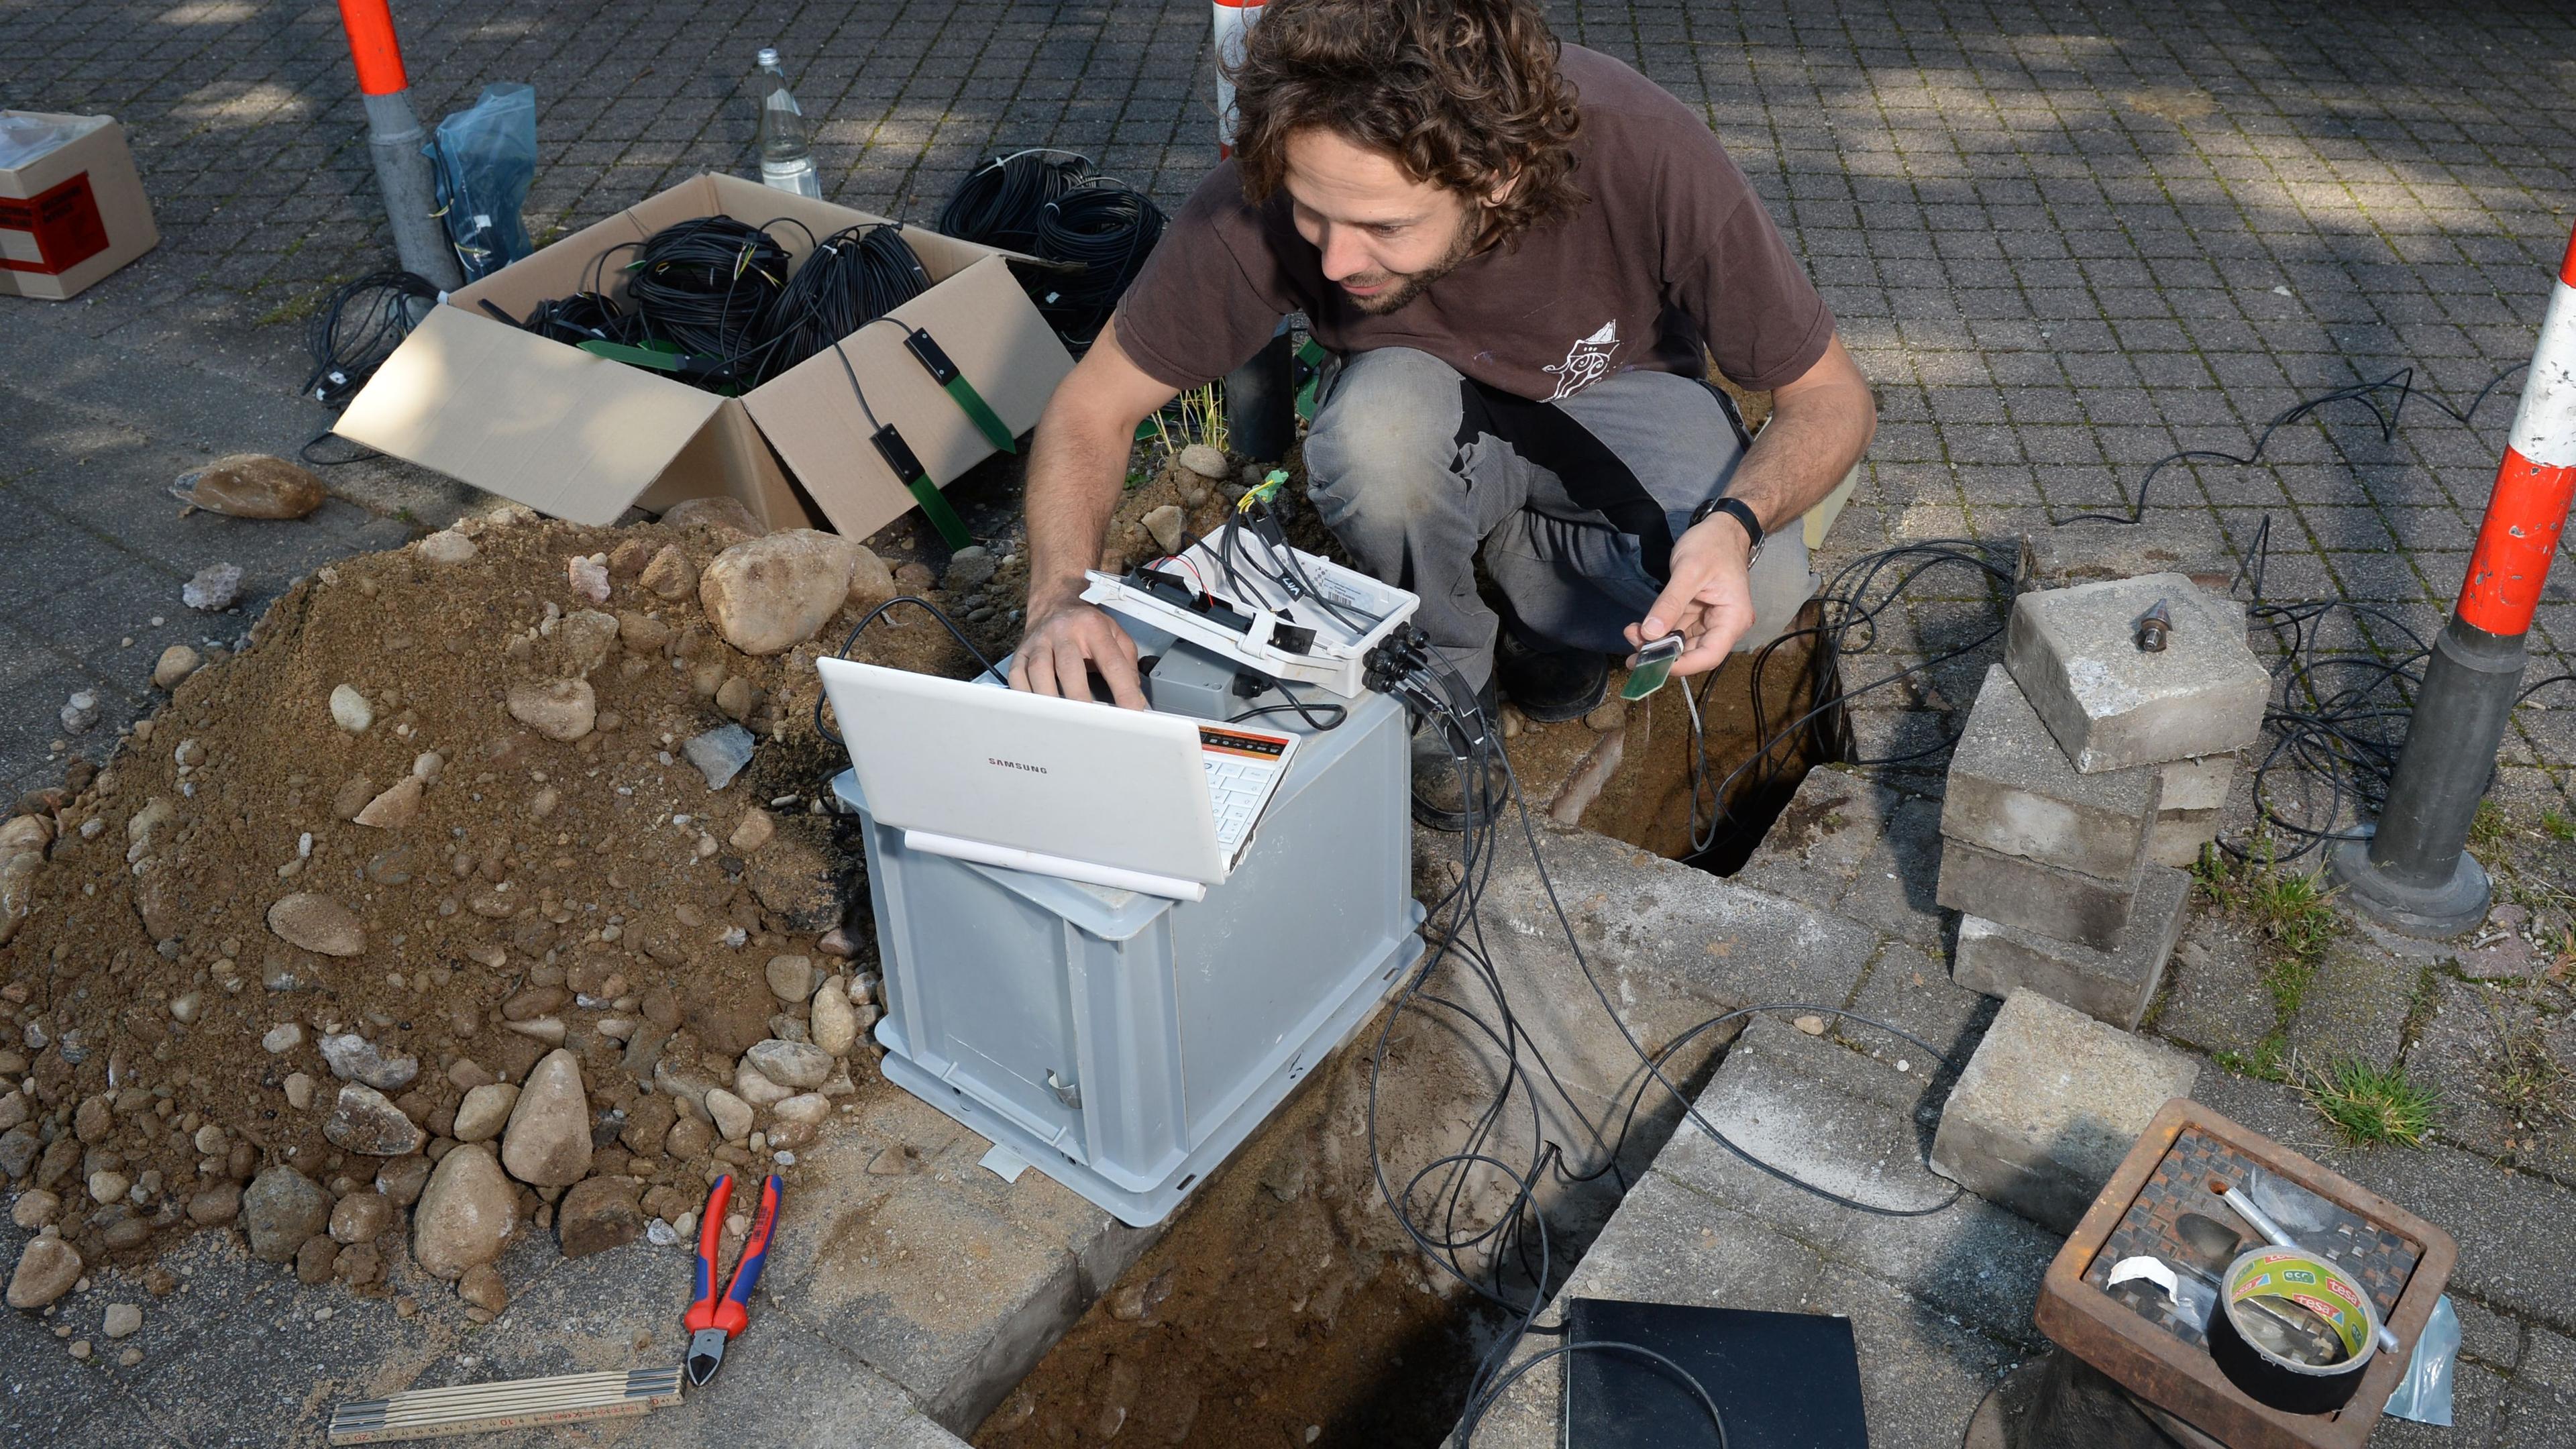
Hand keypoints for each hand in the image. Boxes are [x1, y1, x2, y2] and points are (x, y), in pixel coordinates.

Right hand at [1010, 598, 1149, 708]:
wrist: (1055, 603)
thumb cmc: (1086, 624)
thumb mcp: (1116, 635)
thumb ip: (1128, 665)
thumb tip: (1135, 698)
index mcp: (1092, 627)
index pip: (1111, 663)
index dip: (1123, 690)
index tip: (1131, 712)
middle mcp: (1063, 632)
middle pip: (1070, 667)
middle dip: (1080, 698)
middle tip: (1091, 723)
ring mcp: (1039, 642)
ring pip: (1039, 671)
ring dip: (1050, 698)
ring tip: (1061, 721)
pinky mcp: (1021, 652)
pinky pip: (1018, 676)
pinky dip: (1025, 695)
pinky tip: (1036, 709)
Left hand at [1627, 515, 1756, 677]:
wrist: (1720, 527)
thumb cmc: (1711, 545)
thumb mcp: (1689, 571)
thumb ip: (1670, 603)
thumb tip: (1649, 634)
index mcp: (1733, 618)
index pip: (1710, 655)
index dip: (1682, 666)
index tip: (1652, 665)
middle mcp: (1724, 625)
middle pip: (1694, 653)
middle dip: (1663, 655)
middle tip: (1631, 652)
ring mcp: (1709, 621)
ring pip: (1682, 644)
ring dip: (1656, 644)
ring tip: (1631, 634)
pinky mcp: (1696, 614)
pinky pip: (1676, 630)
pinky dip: (1658, 631)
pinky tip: (1639, 628)